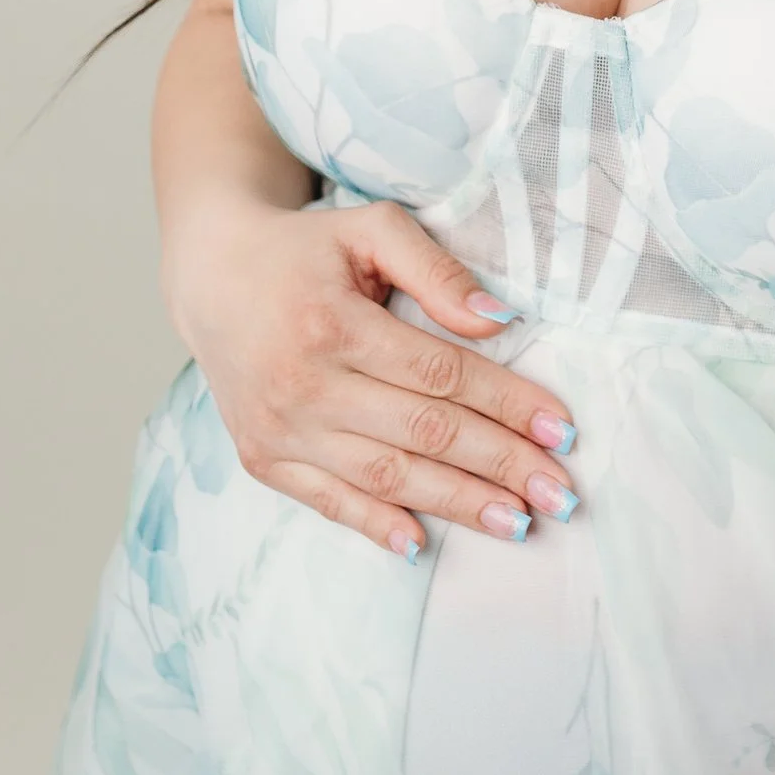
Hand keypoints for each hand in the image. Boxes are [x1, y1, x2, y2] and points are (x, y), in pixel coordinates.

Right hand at [166, 194, 577, 557]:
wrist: (212, 278)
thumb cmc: (304, 251)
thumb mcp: (371, 230)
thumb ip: (436, 270)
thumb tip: (499, 322)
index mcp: (333, 323)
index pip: (441, 374)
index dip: (507, 403)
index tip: (561, 428)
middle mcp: (302, 384)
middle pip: (423, 433)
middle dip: (500, 465)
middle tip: (560, 492)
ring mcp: (279, 429)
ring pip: (385, 476)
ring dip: (456, 504)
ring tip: (517, 522)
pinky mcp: (262, 458)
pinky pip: (328, 501)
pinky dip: (377, 525)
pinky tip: (423, 543)